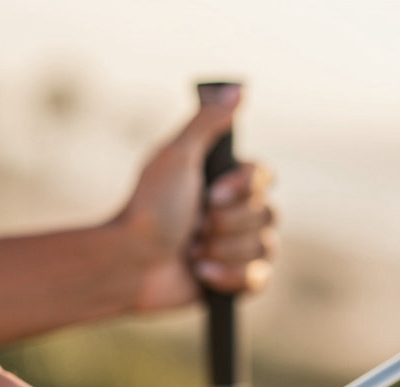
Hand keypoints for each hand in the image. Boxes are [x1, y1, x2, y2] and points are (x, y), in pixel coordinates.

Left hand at [118, 85, 277, 311]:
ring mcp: (234, 249)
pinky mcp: (232, 283)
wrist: (130, 263)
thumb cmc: (149, 208)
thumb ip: (207, 121)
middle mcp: (233, 213)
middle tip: (194, 226)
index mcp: (223, 183)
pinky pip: (258, 280)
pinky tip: (200, 274)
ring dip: (225, 249)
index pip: (265, 177)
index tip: (210, 195)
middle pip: (269, 214)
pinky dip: (229, 276)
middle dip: (228, 223)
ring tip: (192, 252)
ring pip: (265, 247)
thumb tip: (238, 89)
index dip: (243, 189)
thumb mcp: (176, 155)